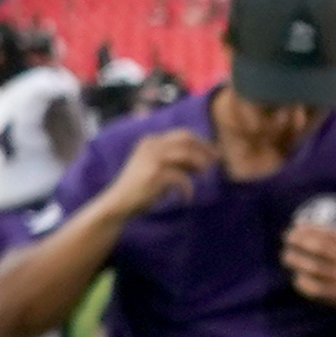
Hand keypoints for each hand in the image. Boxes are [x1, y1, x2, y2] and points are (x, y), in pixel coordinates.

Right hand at [99, 129, 215, 216]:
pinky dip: (187, 189)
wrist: (119, 202)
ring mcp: (152, 158)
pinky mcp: (154, 174)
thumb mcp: (159, 168)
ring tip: (201, 176)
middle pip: (187, 139)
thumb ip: (178, 161)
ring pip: (187, 154)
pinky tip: (186, 198)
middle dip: (205, 149)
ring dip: (199, 165)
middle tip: (216, 162)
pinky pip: (182, 178)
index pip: (183, 134)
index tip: (215, 153)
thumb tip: (206, 160)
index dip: (202, 143)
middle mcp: (151, 145)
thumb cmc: (142, 187)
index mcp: (151, 140)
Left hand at [280, 222, 335, 314]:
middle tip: (287, 240)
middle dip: (298, 242)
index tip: (294, 228)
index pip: (327, 235)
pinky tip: (298, 277)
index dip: (307, 230)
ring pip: (312, 268)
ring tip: (287, 257)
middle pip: (318, 248)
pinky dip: (301, 281)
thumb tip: (309, 227)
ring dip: (295, 260)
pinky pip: (313, 288)